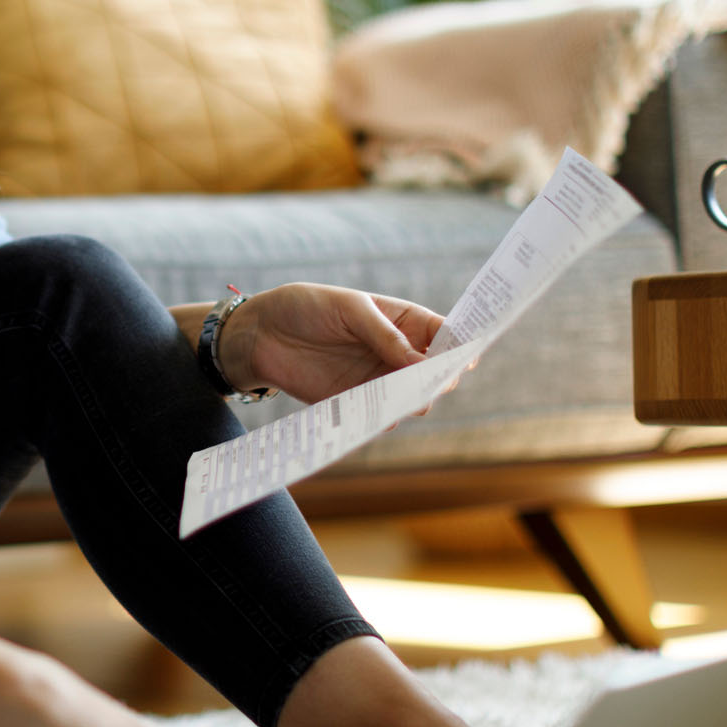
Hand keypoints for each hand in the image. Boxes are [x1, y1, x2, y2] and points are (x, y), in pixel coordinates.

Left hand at [218, 283, 450, 406]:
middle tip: (433, 383)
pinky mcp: (354, 402)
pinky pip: (380, 416)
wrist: (259, 334)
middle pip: (435, 371)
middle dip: (440, 378)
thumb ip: (384, 334)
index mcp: (401, 321)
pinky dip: (384, 418)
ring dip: (415, 401)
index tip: (467, 358)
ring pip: (412, 398)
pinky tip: (381, 415)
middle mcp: (395, 353)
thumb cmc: (305, 307)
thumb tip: (421, 361)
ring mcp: (376, 379)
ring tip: (408, 400)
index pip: (443, 334)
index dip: (460, 345)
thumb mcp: (348, 309)